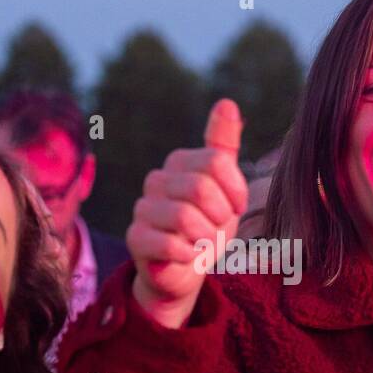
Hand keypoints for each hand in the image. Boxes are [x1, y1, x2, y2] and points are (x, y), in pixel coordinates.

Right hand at [128, 99, 248, 328]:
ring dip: (205, 237)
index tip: (237, 207)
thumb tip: (226, 102)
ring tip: (204, 244)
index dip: (235, 189)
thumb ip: (224, 147)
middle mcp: (156, 179)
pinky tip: (188, 256)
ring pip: (184, 217)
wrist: (186, 270)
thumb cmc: (208, 224)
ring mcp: (143, 208)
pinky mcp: (135, 238)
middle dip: (220, 215)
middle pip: (200, 187)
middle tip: (219, 229)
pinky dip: (189, 254)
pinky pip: (169, 244)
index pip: (216, 161)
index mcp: (179, 162)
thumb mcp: (225, 186)